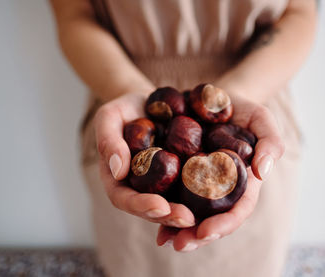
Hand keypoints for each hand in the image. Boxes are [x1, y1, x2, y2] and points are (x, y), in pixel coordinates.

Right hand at [94, 92, 195, 227]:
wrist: (149, 102)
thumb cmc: (124, 109)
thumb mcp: (110, 117)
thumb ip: (108, 141)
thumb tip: (119, 171)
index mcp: (118, 179)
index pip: (124, 199)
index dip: (141, 206)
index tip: (160, 207)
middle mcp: (141, 187)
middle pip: (151, 209)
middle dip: (169, 216)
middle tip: (188, 219)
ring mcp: (162, 184)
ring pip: (172, 205)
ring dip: (186, 212)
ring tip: (203, 215)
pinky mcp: (182, 175)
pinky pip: (191, 188)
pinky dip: (202, 194)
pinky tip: (216, 194)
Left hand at [157, 94, 284, 250]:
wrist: (210, 96)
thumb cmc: (240, 109)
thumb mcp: (260, 118)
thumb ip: (271, 142)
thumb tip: (262, 172)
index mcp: (241, 183)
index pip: (238, 210)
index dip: (225, 224)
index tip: (205, 231)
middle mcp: (218, 189)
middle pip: (211, 219)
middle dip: (196, 235)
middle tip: (179, 243)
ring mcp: (196, 183)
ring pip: (188, 212)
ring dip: (175, 228)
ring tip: (163, 239)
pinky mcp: (176, 173)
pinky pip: (168, 192)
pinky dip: (159, 205)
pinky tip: (147, 211)